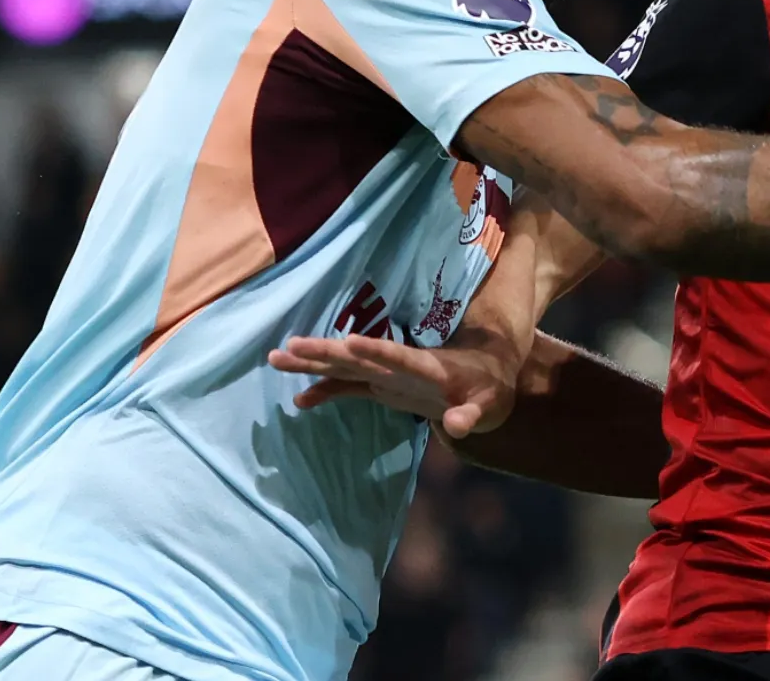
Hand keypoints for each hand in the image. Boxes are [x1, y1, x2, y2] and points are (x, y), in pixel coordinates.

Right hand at [268, 333, 520, 437]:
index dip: (376, 351)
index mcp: (429, 367)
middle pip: (359, 357)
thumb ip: (472, 415)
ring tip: (277, 358)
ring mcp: (389, 374)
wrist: (488, 375)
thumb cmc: (492, 389)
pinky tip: (300, 399)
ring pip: (346, 367)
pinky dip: (326, 391)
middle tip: (289, 346)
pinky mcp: (384, 386)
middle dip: (325, 352)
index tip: (349, 343)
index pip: (399, 356)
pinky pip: (349, 388)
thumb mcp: (489, 406)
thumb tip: (457, 425)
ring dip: (315, 363)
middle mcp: (401, 366)